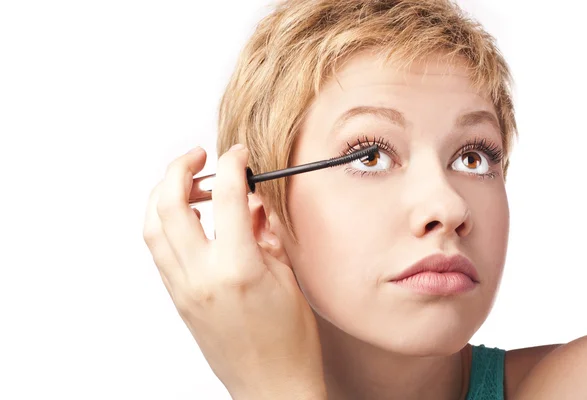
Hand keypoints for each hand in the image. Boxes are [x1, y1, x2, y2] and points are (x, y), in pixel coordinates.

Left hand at [142, 145, 325, 398]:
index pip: (226, 197)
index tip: (239, 155)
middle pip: (168, 204)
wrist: (270, 386)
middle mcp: (201, 276)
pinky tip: (187, 218)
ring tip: (189, 185)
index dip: (232, 164)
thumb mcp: (287, 278)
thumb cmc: (289, 342)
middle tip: (200, 157)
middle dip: (180, 168)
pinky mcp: (177, 298)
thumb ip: (266, 233)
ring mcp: (183, 289)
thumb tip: (253, 201)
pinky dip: (165, 222)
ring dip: (163, 194)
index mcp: (238, 268)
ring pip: (152, 226)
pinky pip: (158, 250)